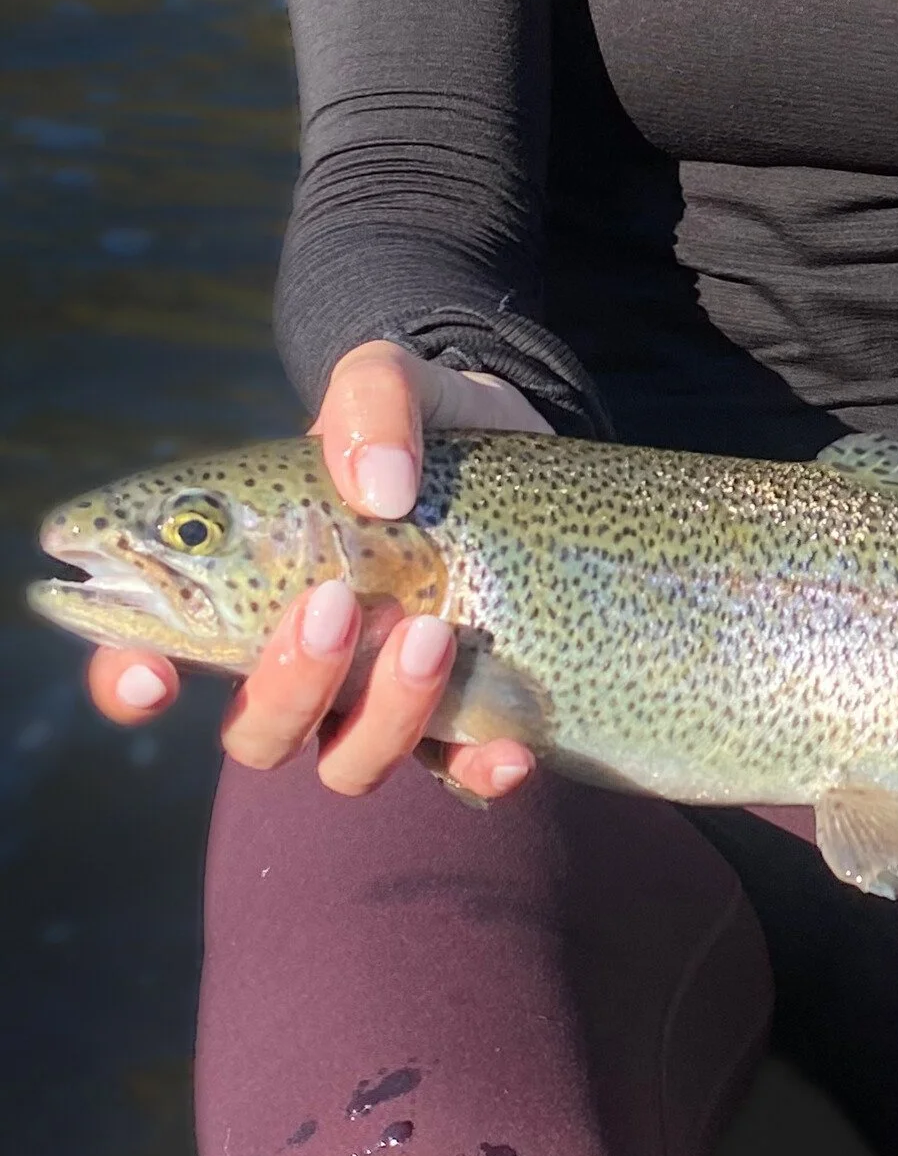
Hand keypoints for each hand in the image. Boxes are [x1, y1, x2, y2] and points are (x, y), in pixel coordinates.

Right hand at [87, 338, 549, 798]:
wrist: (508, 435)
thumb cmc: (412, 422)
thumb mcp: (389, 380)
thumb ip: (371, 400)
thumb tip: (379, 487)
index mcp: (241, 586)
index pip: (149, 654)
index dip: (129, 678)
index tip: (153, 672)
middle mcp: (301, 660)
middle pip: (257, 732)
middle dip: (287, 687)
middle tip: (334, 604)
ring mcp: (378, 696)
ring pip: (347, 765)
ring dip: (383, 717)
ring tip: (434, 631)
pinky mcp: (464, 710)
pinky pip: (460, 775)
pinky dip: (481, 770)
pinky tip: (509, 747)